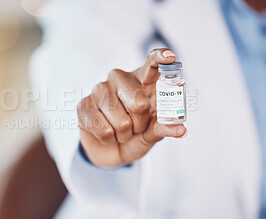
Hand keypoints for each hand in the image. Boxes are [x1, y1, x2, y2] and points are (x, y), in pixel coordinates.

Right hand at [77, 48, 186, 167]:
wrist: (111, 151)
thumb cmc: (136, 136)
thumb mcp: (152, 134)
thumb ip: (163, 128)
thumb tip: (181, 129)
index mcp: (142, 81)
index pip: (152, 64)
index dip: (160, 58)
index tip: (170, 57)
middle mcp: (120, 79)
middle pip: (139, 103)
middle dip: (140, 124)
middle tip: (136, 127)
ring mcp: (100, 89)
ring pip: (121, 121)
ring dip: (124, 135)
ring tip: (120, 131)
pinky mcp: (84, 104)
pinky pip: (102, 128)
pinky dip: (108, 139)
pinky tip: (106, 134)